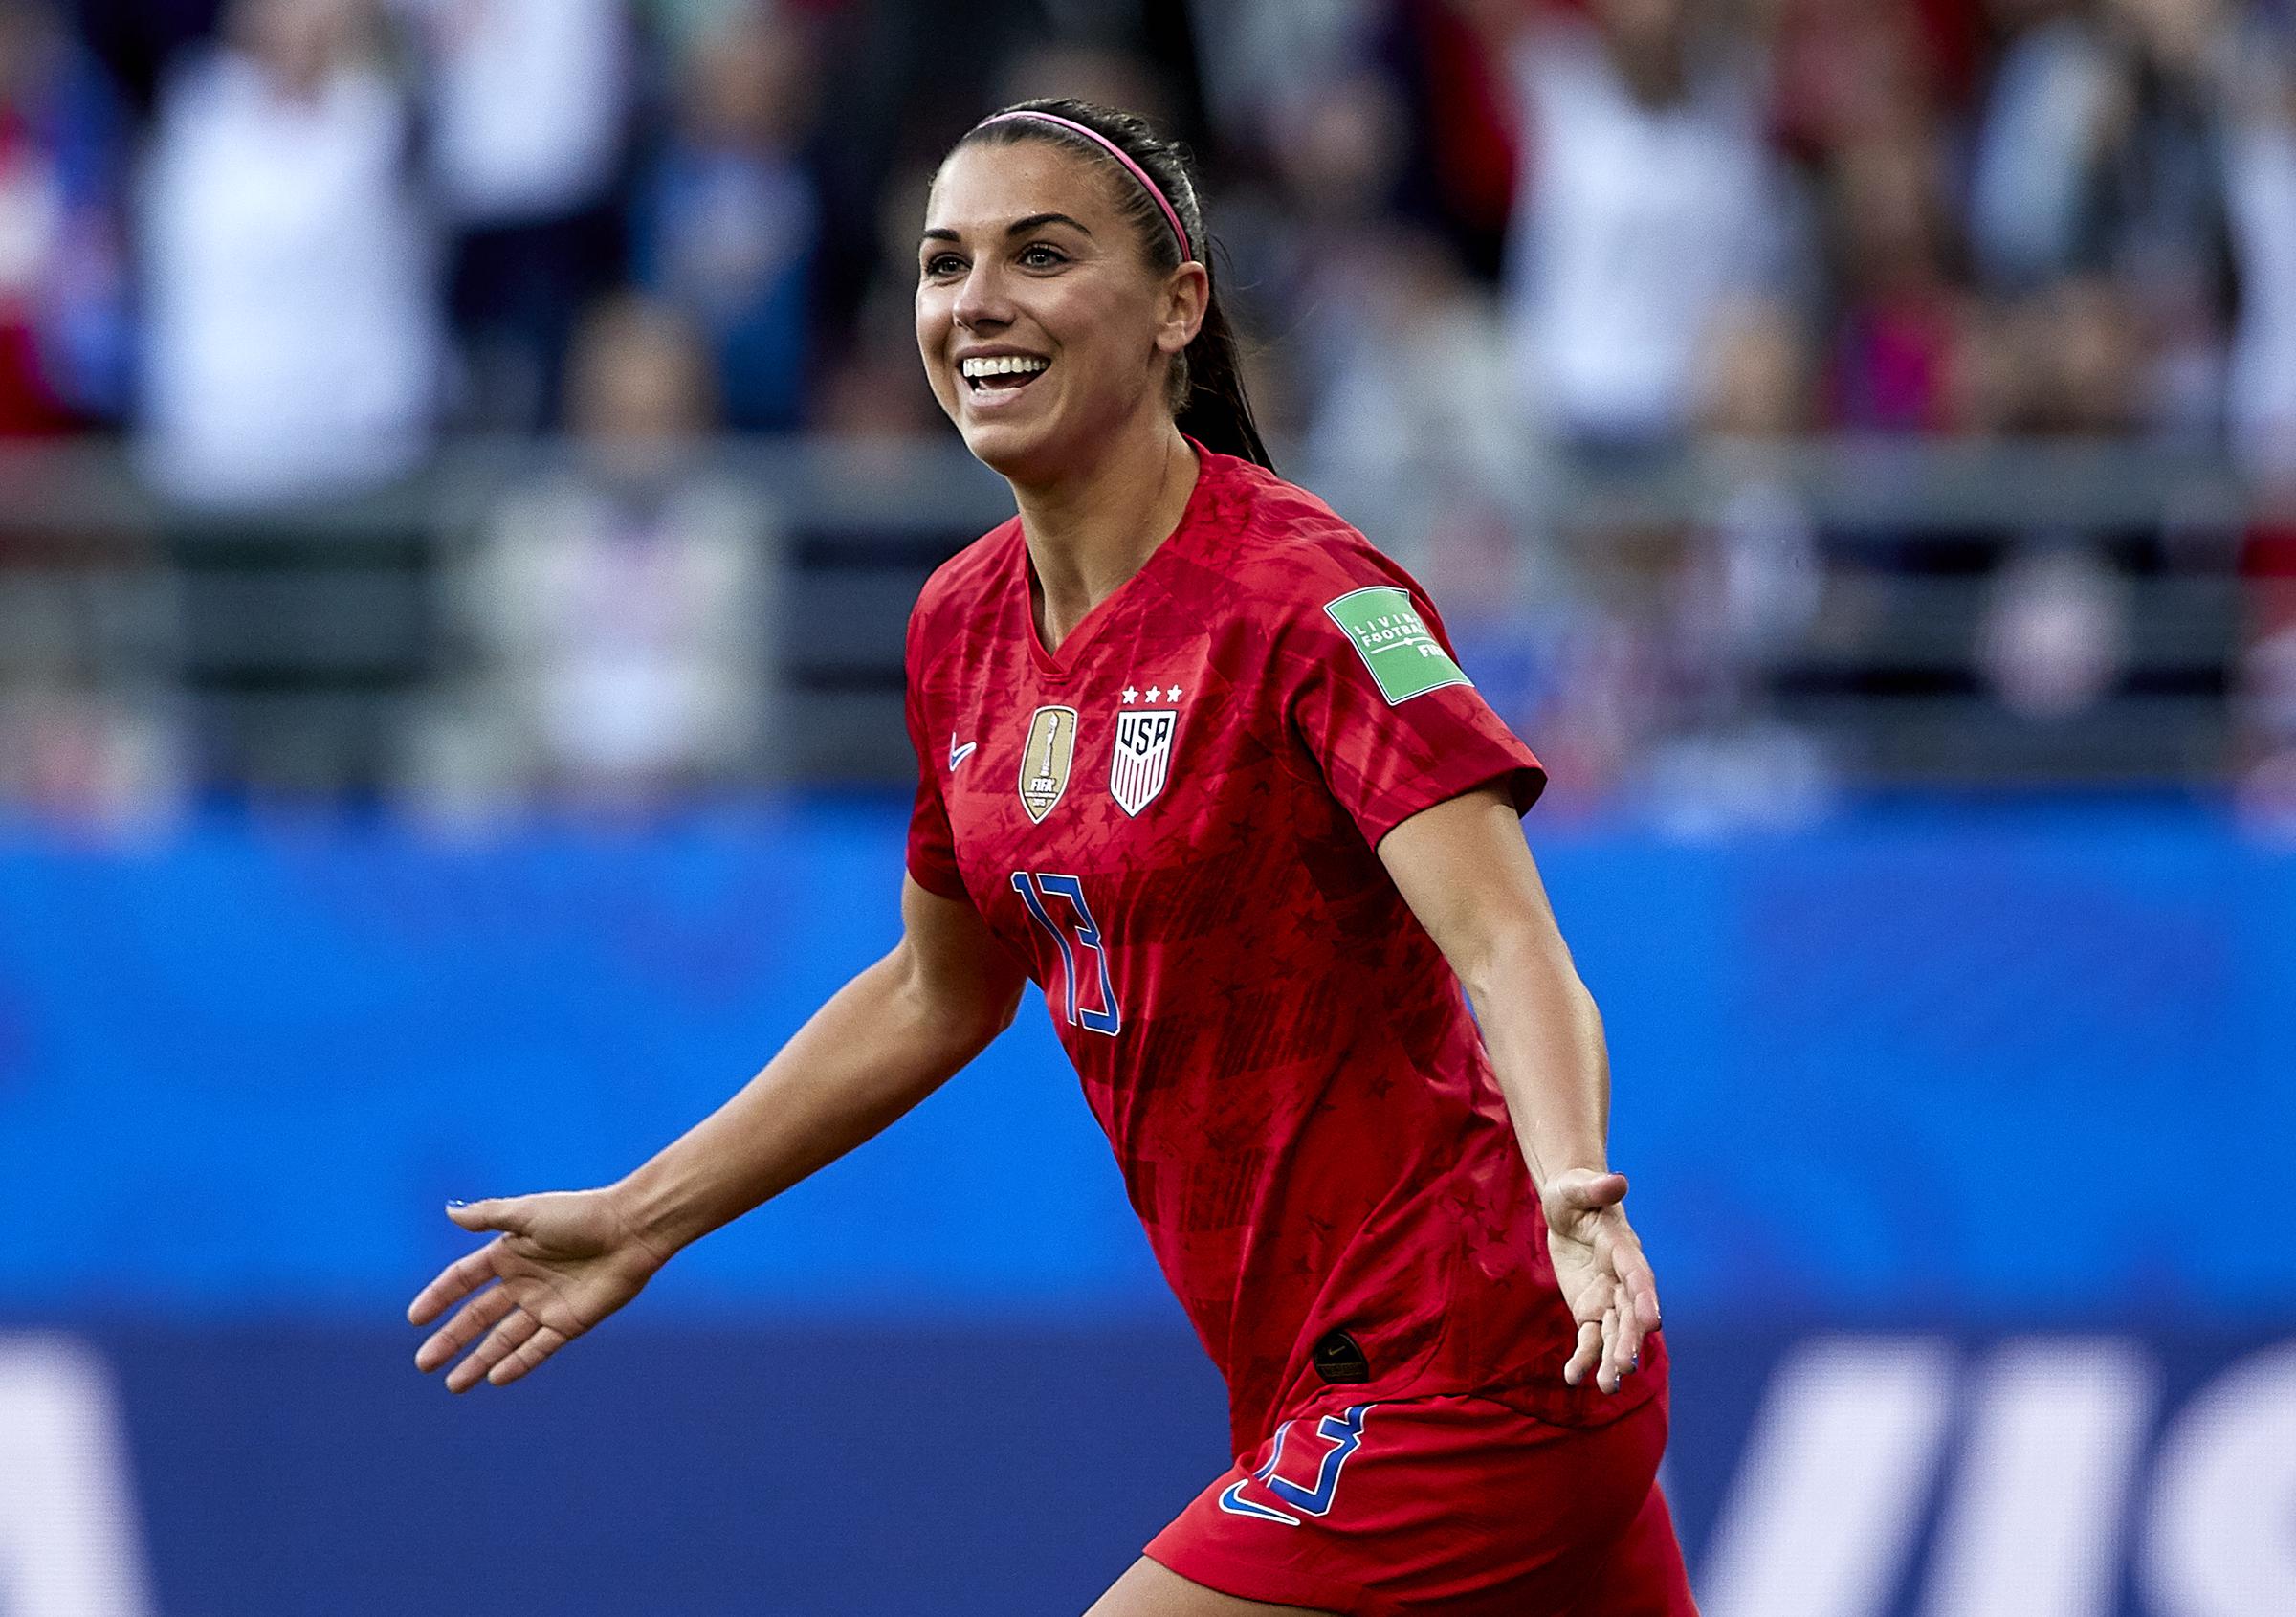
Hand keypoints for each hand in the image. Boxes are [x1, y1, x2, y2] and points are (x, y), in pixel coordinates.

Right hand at [406, 1189, 668, 1391]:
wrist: (631, 1230)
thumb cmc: (581, 1215)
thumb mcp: (528, 1213)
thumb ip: (489, 1217)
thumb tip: (449, 1212)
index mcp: (510, 1253)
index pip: (464, 1280)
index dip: (439, 1298)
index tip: (415, 1319)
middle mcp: (524, 1282)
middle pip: (478, 1316)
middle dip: (451, 1340)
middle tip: (423, 1364)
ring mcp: (546, 1305)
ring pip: (504, 1339)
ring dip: (478, 1361)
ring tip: (453, 1384)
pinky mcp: (570, 1322)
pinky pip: (538, 1348)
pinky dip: (517, 1364)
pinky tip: (494, 1378)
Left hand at [1540, 1168, 1661, 1395]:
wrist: (1568, 1209)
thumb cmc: (1574, 1193)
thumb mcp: (1576, 1188)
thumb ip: (1596, 1189)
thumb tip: (1617, 1181)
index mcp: (1624, 1249)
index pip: (1638, 1276)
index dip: (1645, 1297)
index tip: (1652, 1322)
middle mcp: (1622, 1279)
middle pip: (1629, 1313)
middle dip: (1629, 1339)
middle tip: (1626, 1367)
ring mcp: (1608, 1298)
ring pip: (1614, 1333)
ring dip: (1612, 1358)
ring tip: (1608, 1387)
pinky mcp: (1590, 1311)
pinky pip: (1589, 1339)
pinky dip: (1583, 1358)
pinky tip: (1573, 1378)